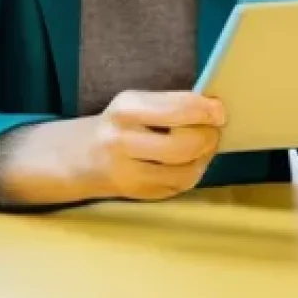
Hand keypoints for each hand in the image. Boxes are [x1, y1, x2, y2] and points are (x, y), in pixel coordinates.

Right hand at [82, 90, 225, 201]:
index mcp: (126, 109)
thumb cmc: (117, 124)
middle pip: (183, 145)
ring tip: (206, 145)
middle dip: (208, 136)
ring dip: (204, 158)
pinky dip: (193, 173)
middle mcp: (124, 141)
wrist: (78, 156)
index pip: (177, 109)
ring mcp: (129, 172)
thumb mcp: (135, 104)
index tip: (219, 110)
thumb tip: (215, 110)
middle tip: (214, 130)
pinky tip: (191, 162)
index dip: (206, 111)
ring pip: (184, 171)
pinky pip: (178, 186)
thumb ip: (171, 104)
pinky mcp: (137, 194)